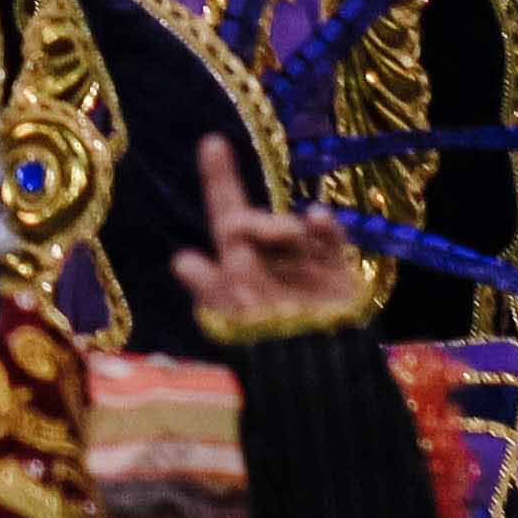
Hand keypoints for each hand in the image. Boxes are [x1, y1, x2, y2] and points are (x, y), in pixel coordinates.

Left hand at [170, 131, 367, 333]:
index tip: (212, 141)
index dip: (218, 178)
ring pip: (288, 227)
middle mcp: (269, 255)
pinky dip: (324, 227)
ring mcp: (303, 261)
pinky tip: (317, 219)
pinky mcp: (335, 272)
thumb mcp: (232, 317)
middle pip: (256, 221)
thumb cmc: (265, 346)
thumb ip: (211, 287)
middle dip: (252, 221)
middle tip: (242, 231)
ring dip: (281, 229)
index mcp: (239, 261)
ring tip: (284, 243)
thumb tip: (182, 258)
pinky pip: (329, 239)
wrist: (315, 377)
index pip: (225, 214)